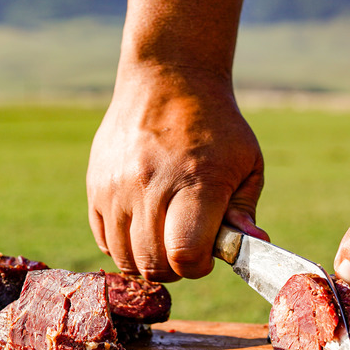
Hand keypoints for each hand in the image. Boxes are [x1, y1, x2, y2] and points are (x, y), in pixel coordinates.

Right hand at [87, 67, 267, 280]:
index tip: (207, 255)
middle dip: (176, 269)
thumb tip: (253, 247)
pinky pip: (104, 240)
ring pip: (124, 257)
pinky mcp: (96, 185)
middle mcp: (151, 185)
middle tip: (188, 249)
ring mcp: (117, 186)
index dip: (197, 267)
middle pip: (153, 263)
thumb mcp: (246, 162)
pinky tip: (144, 228)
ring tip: (166, 240)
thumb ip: (244, 211)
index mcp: (197, 181)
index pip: (185, 253)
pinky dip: (124, 247)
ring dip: (148, 262)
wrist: (167, 80)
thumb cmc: (216, 127)